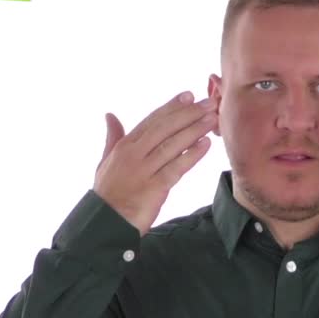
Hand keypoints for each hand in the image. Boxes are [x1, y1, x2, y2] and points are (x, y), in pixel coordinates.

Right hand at [94, 91, 216, 235]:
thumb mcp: (106, 161)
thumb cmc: (108, 192)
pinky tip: (206, 144)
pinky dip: (192, 155)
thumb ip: (113, 137)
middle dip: (188, 113)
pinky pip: (177, 168)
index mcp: (124, 146)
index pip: (152, 121)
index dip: (172, 107)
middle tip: (209, 102)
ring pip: (173, 145)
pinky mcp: (155, 188)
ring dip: (194, 130)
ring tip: (212, 119)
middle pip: (165, 128)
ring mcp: (144, 170)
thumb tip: (110, 115)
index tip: (189, 95)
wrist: (106, 222)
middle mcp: (134, 154)